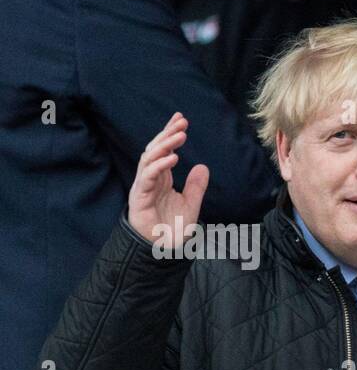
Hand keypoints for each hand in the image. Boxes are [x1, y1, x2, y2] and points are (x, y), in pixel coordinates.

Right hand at [128, 112, 209, 247]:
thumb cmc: (173, 228)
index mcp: (160, 178)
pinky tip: (173, 158)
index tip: (181, 120)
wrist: (163, 250)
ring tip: (180, 135)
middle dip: (167, 134)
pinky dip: (160, 166)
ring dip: (164, 146)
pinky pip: (148, 177)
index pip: (164, 150)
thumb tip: (203, 166)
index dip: (170, 134)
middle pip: (155, 150)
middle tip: (181, 122)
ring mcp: (143, 186)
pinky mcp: (139, 197)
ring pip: (149, 159)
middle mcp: (150, 179)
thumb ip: (196, 186)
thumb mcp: (191, 204)